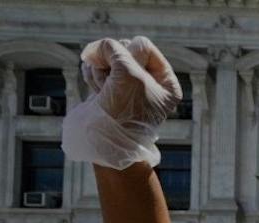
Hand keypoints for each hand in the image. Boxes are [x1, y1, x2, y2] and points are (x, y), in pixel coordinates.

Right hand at [64, 37, 182, 169]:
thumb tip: (97, 49)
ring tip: (104, 91)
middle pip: (123, 50)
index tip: (126, 72)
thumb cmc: (124, 110)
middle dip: (112, 63)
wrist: (103, 141)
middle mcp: (150, 84)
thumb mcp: (126, 73)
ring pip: (107, 59)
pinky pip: (96, 69)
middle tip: (112, 83)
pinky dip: (92, 76)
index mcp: (166, 83)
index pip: (142, 45)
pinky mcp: (109, 89)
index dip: (128, 53)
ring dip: (100, 71)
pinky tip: (96, 92)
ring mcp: (128, 86)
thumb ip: (113, 49)